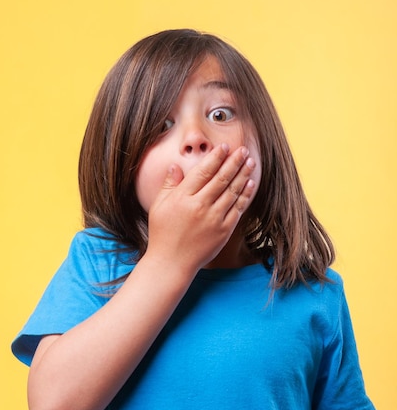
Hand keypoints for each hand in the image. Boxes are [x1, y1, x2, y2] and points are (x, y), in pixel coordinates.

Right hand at [146, 144, 256, 275]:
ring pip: (233, 192)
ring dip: (243, 175)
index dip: (216, 157)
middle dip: (234, 162)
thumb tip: (176, 166)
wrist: (172, 263)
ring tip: (250, 162)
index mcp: (183, 198)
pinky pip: (238, 209)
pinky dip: (245, 195)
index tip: (224, 147)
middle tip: (243, 150)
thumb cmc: (163, 233)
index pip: (203, 172)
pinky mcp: (224, 231)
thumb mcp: (159, 206)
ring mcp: (214, 219)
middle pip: (221, 179)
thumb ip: (168, 185)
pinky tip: (250, 184)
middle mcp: (200, 206)